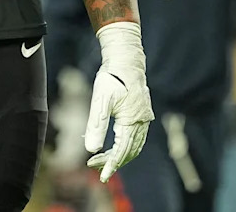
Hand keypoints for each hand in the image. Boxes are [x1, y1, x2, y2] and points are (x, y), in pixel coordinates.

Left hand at [84, 22, 153, 182]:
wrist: (126, 59)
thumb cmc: (111, 77)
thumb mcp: (100, 101)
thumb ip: (96, 126)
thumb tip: (90, 149)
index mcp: (134, 120)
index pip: (123, 151)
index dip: (112, 165)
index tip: (102, 177)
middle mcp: (143, 122)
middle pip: (129, 151)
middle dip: (112, 161)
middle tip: (93, 166)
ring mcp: (145, 118)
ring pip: (134, 145)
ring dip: (118, 155)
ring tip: (99, 159)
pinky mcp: (143, 113)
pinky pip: (136, 136)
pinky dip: (124, 145)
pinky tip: (110, 144)